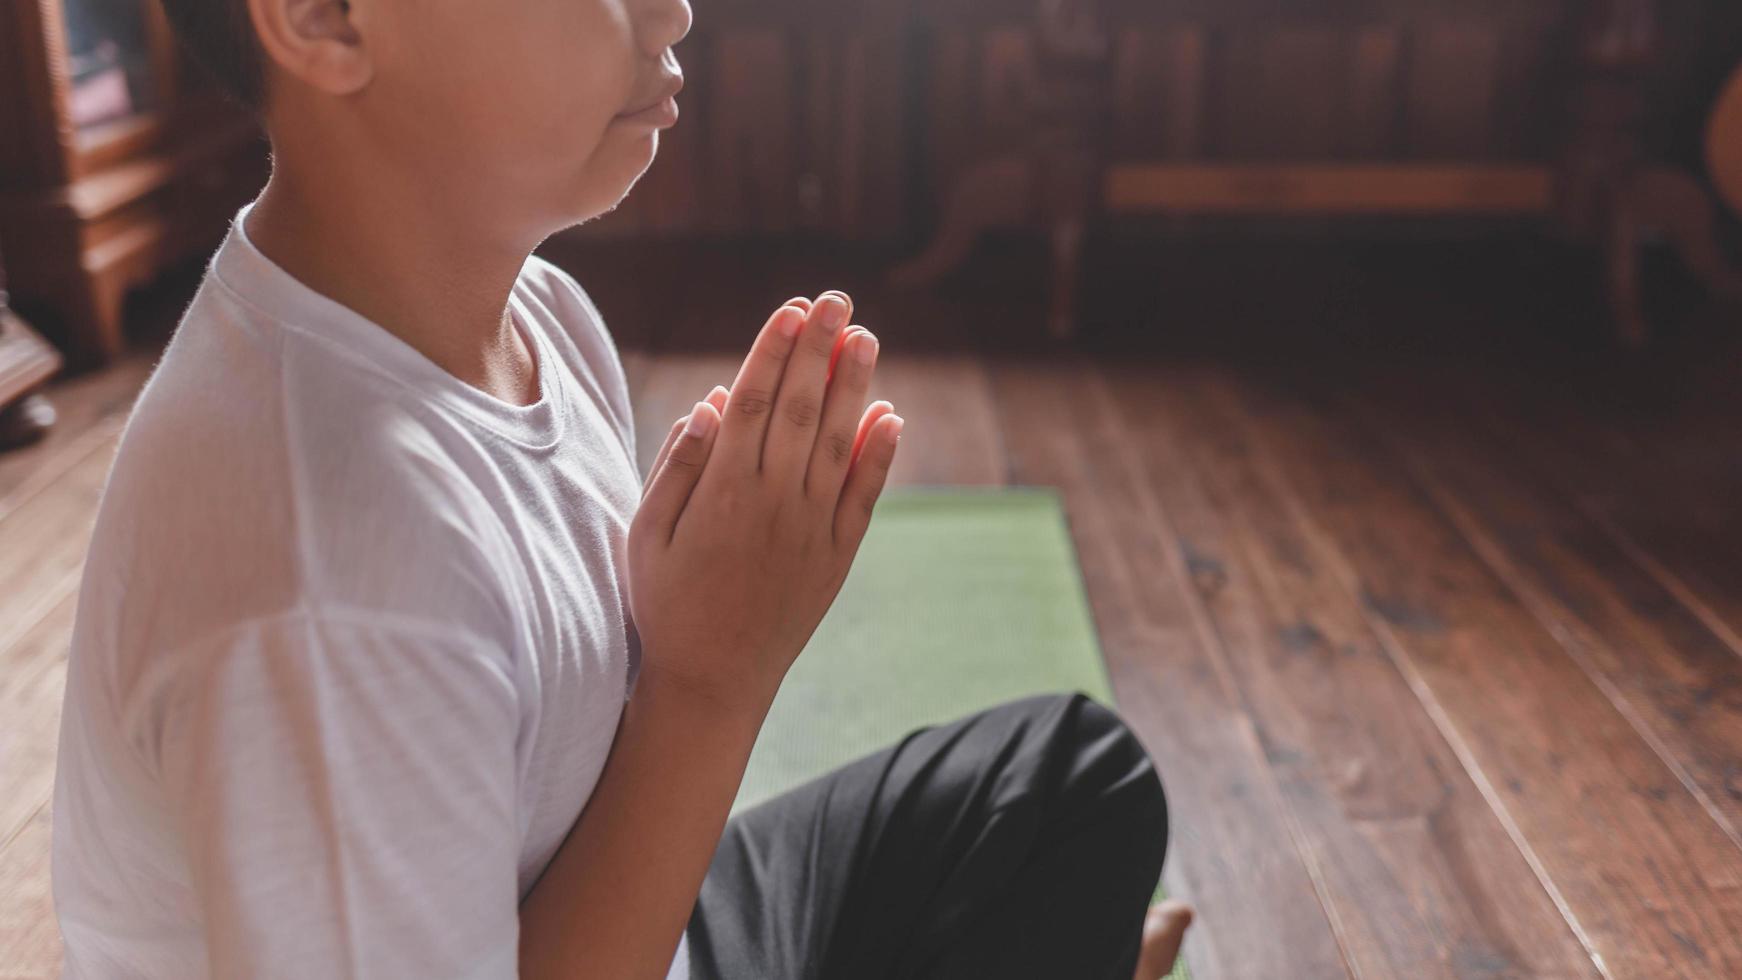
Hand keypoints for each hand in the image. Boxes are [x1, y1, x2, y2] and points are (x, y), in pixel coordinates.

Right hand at [627, 292, 902, 711]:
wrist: (712, 681)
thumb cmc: (668, 603)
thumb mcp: (648, 535)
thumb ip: (678, 467)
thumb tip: (714, 402)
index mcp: (722, 492)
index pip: (754, 402)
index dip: (774, 349)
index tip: (791, 308)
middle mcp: (773, 503)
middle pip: (801, 409)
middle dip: (819, 349)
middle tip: (836, 299)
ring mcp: (811, 530)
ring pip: (838, 444)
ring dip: (854, 387)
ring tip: (865, 338)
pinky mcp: (837, 557)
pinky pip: (863, 497)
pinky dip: (879, 456)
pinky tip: (891, 416)